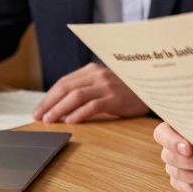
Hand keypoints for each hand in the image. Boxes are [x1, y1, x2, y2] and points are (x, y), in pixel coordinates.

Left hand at [32, 63, 148, 123]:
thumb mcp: (105, 83)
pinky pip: (93, 105)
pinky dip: (79, 113)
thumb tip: (62, 105)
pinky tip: (71, 121)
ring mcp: (106, 86)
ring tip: (50, 120)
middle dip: (49, 103)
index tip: (39, 109)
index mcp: (92, 70)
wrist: (153, 87)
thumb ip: (87, 88)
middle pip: (66, 88)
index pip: (64, 82)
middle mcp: (97, 75)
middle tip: (38, 116)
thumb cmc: (128, 89)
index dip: (48, 97)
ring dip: (59, 109)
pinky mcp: (115, 98)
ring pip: (75, 96)